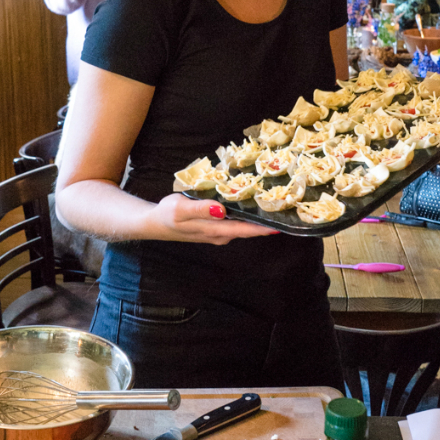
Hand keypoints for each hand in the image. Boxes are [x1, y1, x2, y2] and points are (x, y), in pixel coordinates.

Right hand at [142, 193, 278, 244]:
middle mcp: (221, 235)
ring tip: (274, 205)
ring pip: (243, 227)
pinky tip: (250, 206)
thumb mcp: (181, 209)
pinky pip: (236, 224)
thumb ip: (201, 208)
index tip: (284, 222)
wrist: (154, 224)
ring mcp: (218, 233)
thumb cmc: (167, 215)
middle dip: (266, 222)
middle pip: (249, 230)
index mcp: (215, 230)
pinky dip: (245, 217)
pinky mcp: (215, 228)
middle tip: (285, 208)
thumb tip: (221, 210)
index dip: (264, 227)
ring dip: (257, 220)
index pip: (246, 229)